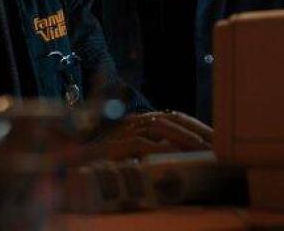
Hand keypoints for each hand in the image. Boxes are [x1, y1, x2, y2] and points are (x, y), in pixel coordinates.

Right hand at [78, 110, 211, 162]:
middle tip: (215, 145)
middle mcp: (130, 122)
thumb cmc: (98, 164)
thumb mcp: (127, 155)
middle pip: (169, 118)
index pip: (171, 117)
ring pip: (159, 126)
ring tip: (203, 150)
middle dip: (195, 130)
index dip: (194, 125)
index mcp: (136, 122)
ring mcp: (121, 132)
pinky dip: (162, 149)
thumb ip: (147, 151)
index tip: (213, 138)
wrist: (68, 167)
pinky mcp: (114, 146)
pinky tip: (178, 157)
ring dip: (184, 138)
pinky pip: (143, 144)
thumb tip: (174, 155)